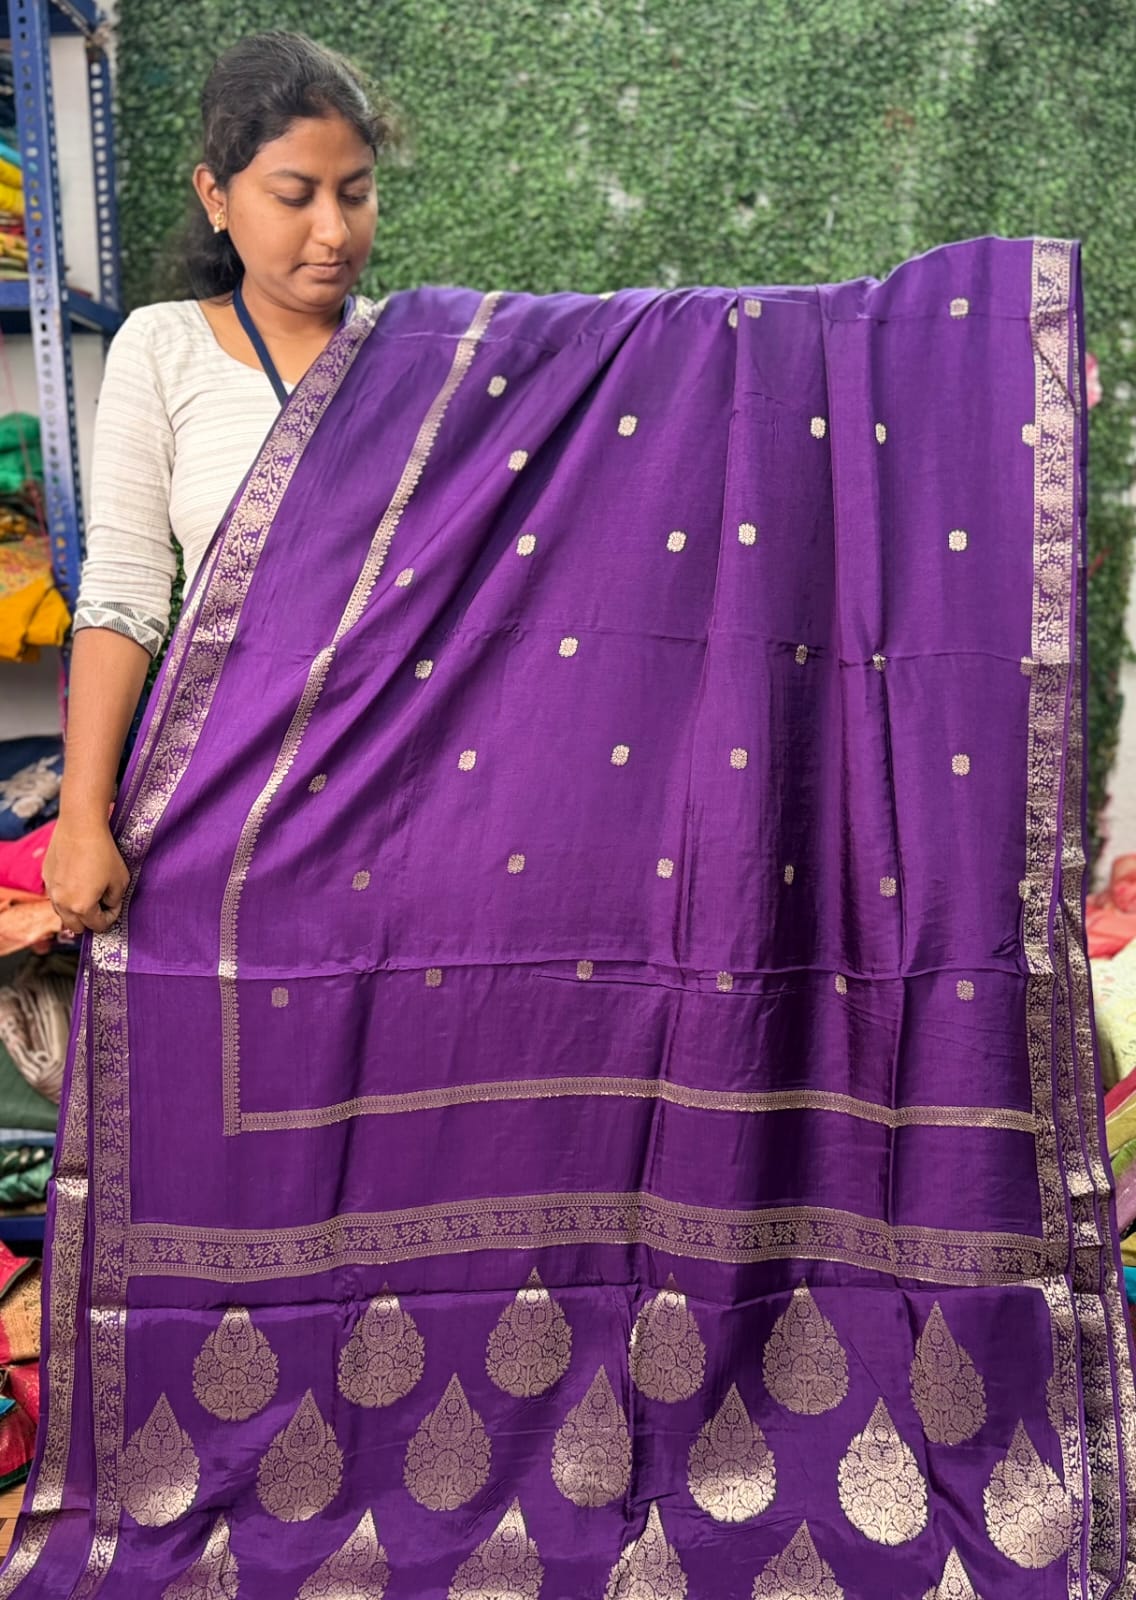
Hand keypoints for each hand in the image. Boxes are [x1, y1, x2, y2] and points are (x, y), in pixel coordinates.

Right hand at [43, 818, 130, 934]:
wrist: (80, 827)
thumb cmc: (104, 853)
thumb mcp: (120, 880)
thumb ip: (115, 899)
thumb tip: (108, 905)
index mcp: (81, 907)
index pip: (98, 925)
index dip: (111, 917)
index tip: (115, 904)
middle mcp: (62, 903)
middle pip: (76, 926)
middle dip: (91, 920)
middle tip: (102, 906)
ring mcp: (51, 890)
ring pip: (62, 913)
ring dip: (75, 910)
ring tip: (89, 895)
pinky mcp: (45, 877)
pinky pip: (56, 895)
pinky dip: (66, 895)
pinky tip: (77, 880)